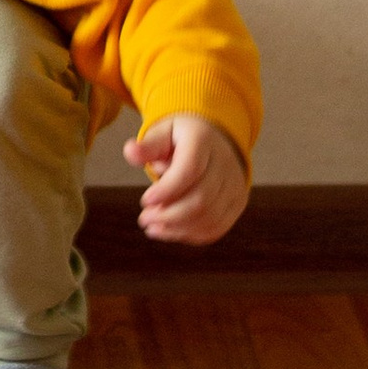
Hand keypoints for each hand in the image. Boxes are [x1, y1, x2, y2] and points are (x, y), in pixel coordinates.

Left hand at [123, 112, 248, 245]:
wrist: (215, 140)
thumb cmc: (181, 139)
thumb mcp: (163, 133)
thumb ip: (147, 146)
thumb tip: (130, 152)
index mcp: (204, 141)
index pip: (190, 170)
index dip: (167, 190)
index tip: (145, 200)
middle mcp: (225, 164)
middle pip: (201, 199)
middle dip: (169, 215)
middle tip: (144, 218)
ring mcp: (235, 186)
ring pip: (209, 218)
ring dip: (177, 228)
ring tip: (152, 227)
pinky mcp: (237, 203)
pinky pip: (216, 227)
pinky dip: (191, 235)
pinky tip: (169, 231)